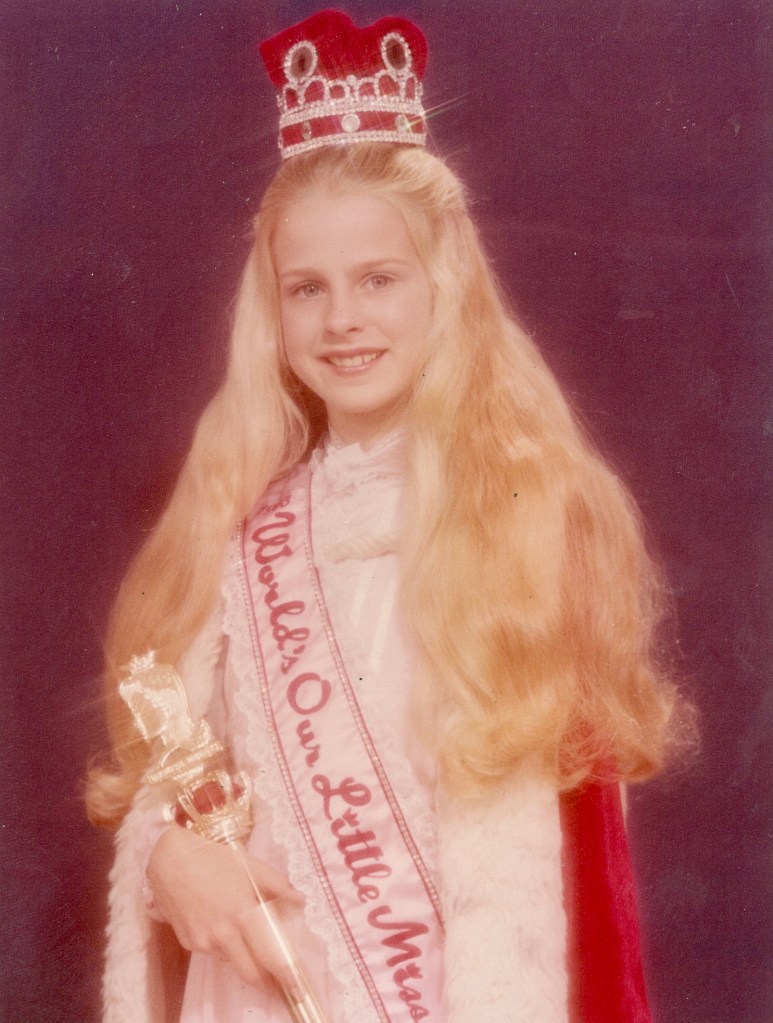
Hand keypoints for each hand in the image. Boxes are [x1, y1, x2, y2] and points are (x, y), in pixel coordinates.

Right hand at [147, 826, 302, 990]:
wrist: (172, 861)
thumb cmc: (215, 860)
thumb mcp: (252, 867)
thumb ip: (278, 885)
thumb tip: (299, 901)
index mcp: (243, 913)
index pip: (269, 956)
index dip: (284, 975)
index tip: (296, 987)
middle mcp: (223, 933)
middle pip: (250, 973)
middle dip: (266, 982)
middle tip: (277, 982)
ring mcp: (204, 941)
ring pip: (232, 960)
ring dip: (243, 956)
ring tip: (243, 935)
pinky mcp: (190, 943)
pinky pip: (214, 951)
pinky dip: (223, 945)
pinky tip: (221, 924)